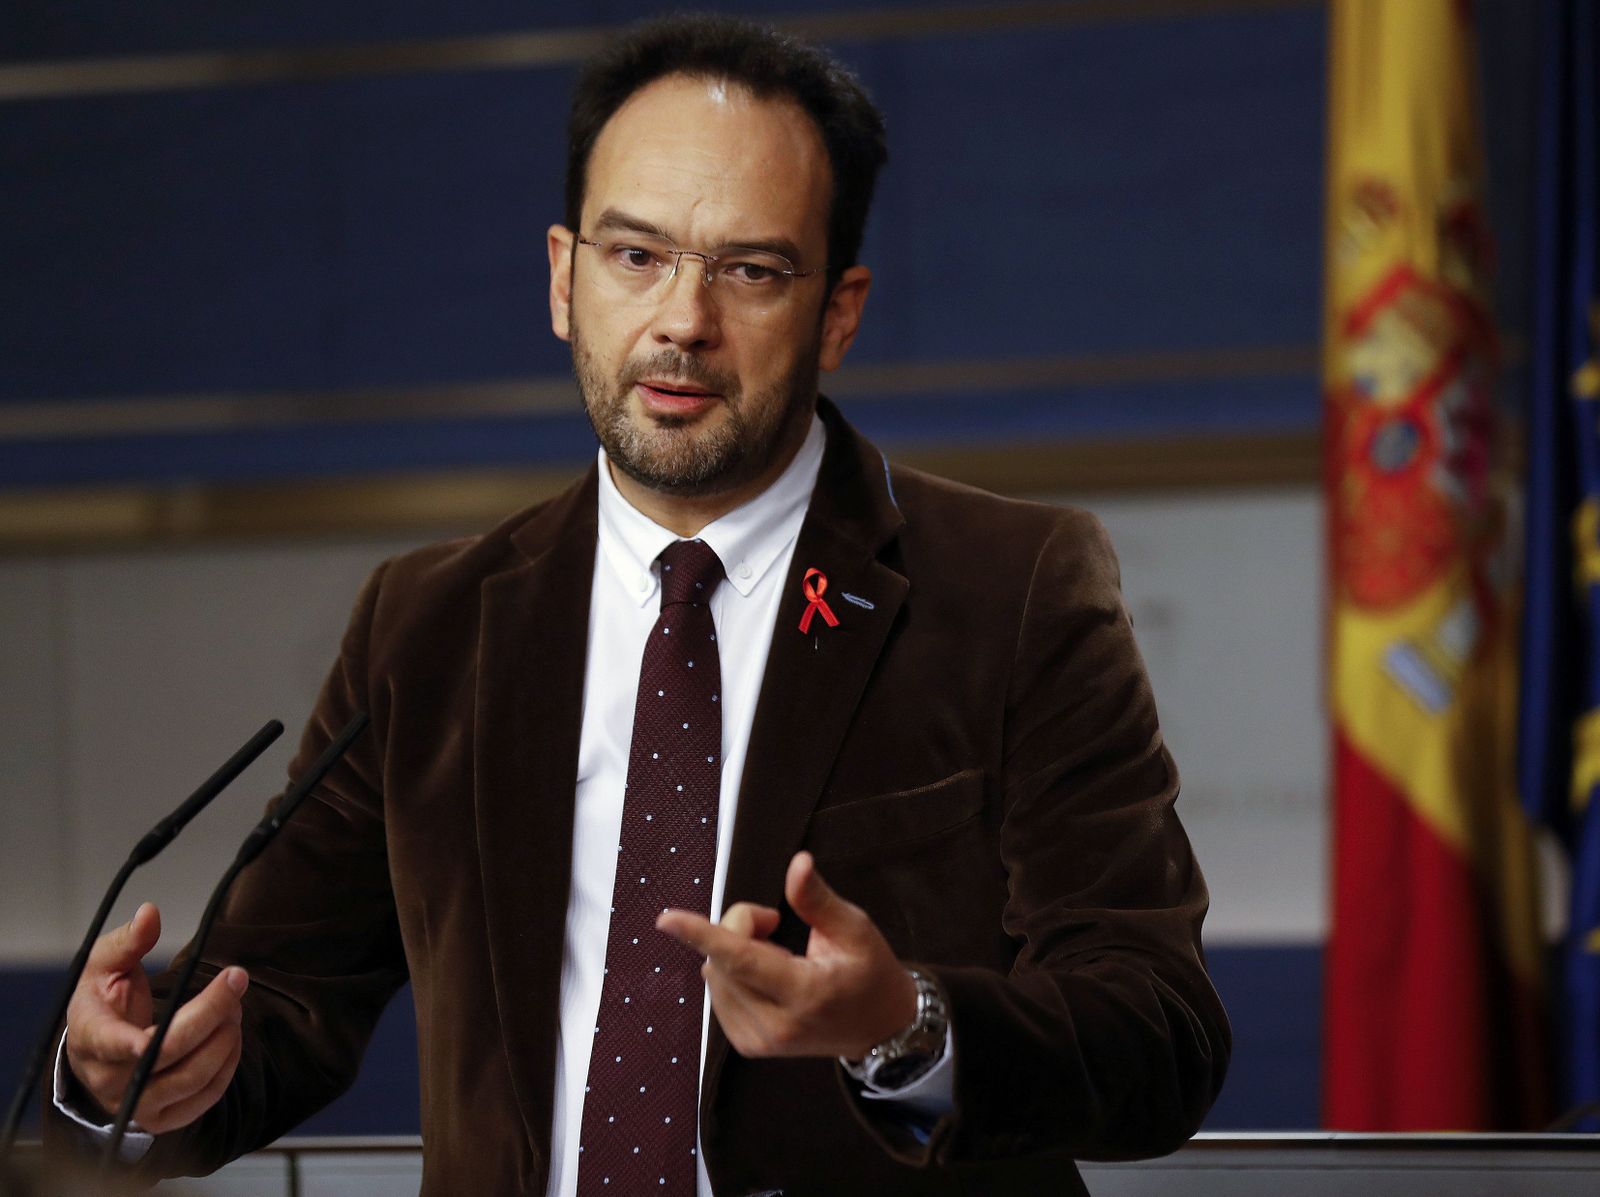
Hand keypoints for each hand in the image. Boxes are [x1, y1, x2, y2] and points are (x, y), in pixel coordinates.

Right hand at [64, 902, 247, 1132]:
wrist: (96, 1056)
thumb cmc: (102, 1003)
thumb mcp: (103, 967)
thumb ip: (128, 941)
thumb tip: (150, 913)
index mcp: (92, 1037)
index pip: (116, 1044)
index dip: (137, 1041)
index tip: (169, 1020)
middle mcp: (111, 1079)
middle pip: (172, 1052)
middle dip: (213, 1010)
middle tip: (236, 978)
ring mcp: (137, 1104)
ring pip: (194, 1077)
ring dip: (226, 1036)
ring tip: (234, 1004)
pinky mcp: (162, 1119)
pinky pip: (205, 1098)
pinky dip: (227, 1064)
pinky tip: (230, 1035)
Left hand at [656, 851, 916, 1059]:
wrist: (880, 1029)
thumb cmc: (870, 972)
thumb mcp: (854, 929)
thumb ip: (817, 899)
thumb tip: (797, 862)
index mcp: (806, 994)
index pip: (742, 961)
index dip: (703, 935)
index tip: (666, 920)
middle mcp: (776, 1026)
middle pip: (723, 958)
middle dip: (739, 926)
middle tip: (775, 922)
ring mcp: (759, 1041)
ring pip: (714, 974)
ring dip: (734, 951)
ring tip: (780, 955)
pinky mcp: (748, 1046)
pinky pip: (718, 992)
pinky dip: (733, 973)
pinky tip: (767, 976)